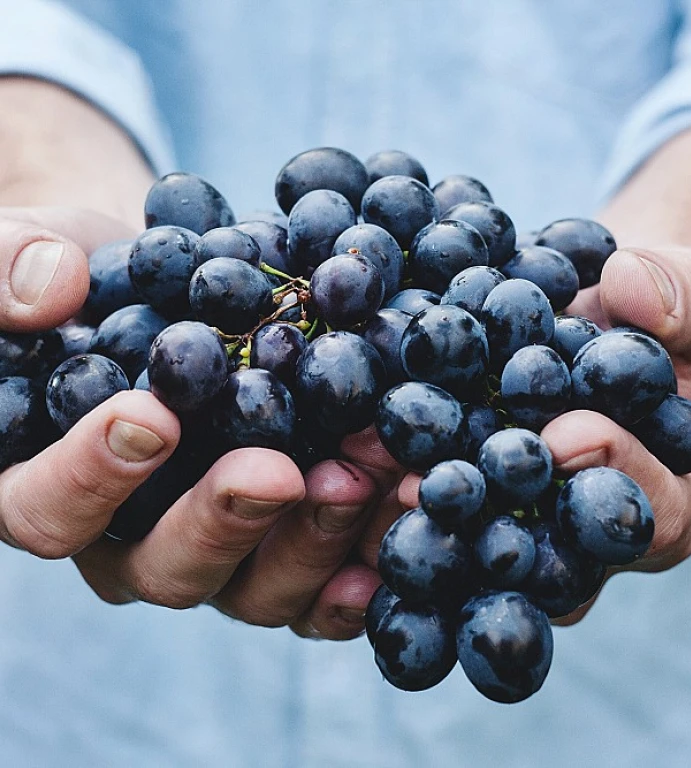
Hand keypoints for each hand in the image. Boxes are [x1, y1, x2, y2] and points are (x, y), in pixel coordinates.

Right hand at [0, 206, 382, 638]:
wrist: (178, 290)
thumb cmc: (95, 278)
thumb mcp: (38, 250)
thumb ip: (13, 265)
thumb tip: (49, 290)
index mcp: (50, 486)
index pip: (48, 508)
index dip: (91, 475)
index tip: (151, 416)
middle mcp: (132, 541)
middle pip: (164, 568)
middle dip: (224, 521)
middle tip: (277, 472)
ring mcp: (217, 553)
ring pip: (253, 589)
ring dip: (312, 539)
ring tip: (365, 476)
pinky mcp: (283, 547)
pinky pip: (320, 587)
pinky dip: (362, 566)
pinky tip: (401, 522)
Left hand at [326, 245, 690, 628]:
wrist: (588, 312)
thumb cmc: (649, 314)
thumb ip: (686, 296)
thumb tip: (637, 292)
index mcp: (655, 499)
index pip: (648, 517)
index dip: (614, 479)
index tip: (568, 433)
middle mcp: (574, 534)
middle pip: (540, 557)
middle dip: (488, 520)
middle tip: (433, 487)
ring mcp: (509, 521)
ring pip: (466, 547)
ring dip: (412, 514)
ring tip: (364, 473)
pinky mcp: (452, 496)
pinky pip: (417, 506)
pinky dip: (377, 485)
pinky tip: (334, 456)